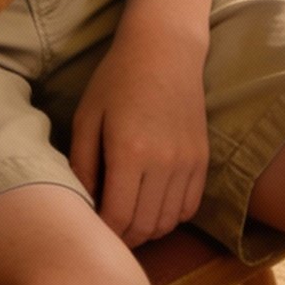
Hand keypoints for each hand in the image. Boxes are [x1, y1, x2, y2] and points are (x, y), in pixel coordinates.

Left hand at [68, 19, 209, 248]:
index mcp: (129, 151)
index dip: (103, 232)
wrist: (165, 48)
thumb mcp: (88, 115)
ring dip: (147, 229)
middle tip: (107, 228)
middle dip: (123, 236)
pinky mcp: (203, 159)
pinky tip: (153, 202)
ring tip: (128, 216)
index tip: (91, 228)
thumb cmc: (118, 78)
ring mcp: (188, 162)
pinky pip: (189, 207)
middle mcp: (164, 162)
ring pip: (168, 222)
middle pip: (145, 227)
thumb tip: (82, 204)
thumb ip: (81, 163)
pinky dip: (170, 216)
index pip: (118, 218)